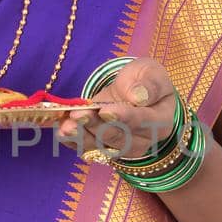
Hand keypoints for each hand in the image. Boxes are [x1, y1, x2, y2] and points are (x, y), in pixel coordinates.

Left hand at [57, 57, 177, 160]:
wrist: (134, 93)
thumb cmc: (144, 80)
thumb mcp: (151, 73)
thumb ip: (149, 84)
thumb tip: (138, 97)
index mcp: (160, 120)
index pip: (142, 121)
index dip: (122, 117)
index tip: (105, 110)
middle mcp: (143, 140)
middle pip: (118, 136)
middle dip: (95, 126)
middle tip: (78, 114)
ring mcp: (122, 147)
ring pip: (101, 146)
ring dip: (81, 137)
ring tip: (65, 127)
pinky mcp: (104, 148)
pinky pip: (88, 148)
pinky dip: (73, 141)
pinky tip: (62, 131)